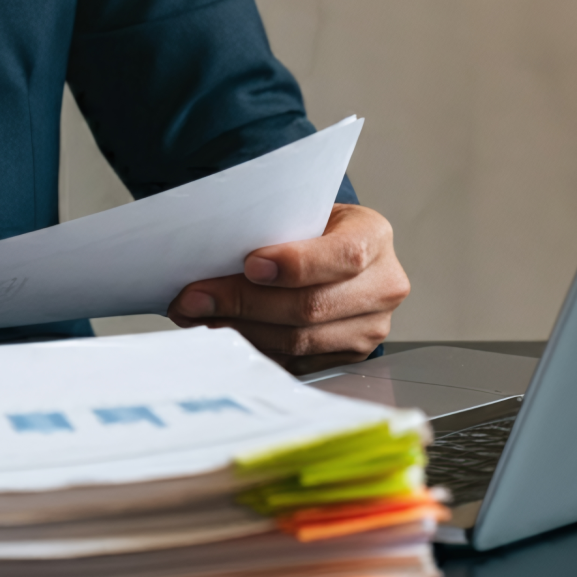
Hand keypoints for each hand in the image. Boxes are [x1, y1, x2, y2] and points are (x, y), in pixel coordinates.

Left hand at [166, 203, 408, 374]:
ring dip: (240, 330)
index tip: (250, 265)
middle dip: (243, 303)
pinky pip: (295, 361)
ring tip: (199, 317)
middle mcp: (382, 286)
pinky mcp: (348, 357)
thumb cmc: (310, 231)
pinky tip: (223, 332)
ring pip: (299, 340)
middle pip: (310, 306)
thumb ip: (270, 230)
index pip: (342, 256)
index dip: (294, 264)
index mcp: (373, 237)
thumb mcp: (300, 214)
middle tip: (195, 299)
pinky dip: (253, 348)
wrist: (333, 256)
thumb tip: (207, 256)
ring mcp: (369, 328)